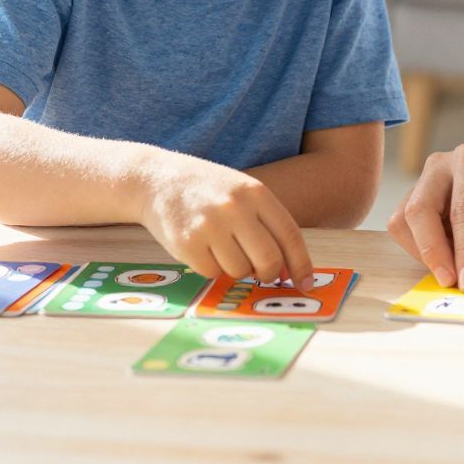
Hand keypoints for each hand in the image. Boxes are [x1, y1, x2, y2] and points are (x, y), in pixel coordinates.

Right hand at [138, 153, 313, 287]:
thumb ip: (267, 225)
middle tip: (262, 273)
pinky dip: (211, 268)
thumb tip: (289, 271)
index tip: (306, 284)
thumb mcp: (243, 193)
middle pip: (269, 260)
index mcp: (255, 192)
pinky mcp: (187, 244)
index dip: (301, 264)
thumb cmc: (208, 190)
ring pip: (240, 271)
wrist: (157, 180)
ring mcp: (209, 226)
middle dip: (269, 274)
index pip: (289, 235)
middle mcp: (234, 208)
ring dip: (236, 268)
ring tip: (222, 247)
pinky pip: (212, 273)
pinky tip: (202, 247)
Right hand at [387, 138, 463, 290]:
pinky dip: (426, 249)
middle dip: (433, 253)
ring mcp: (423, 180)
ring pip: (404, 222)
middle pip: (419, 211)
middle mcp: (440, 166)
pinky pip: (405, 229)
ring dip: (429, 253)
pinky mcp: (415, 197)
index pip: (463, 210)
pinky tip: (458, 250)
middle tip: (453, 282)